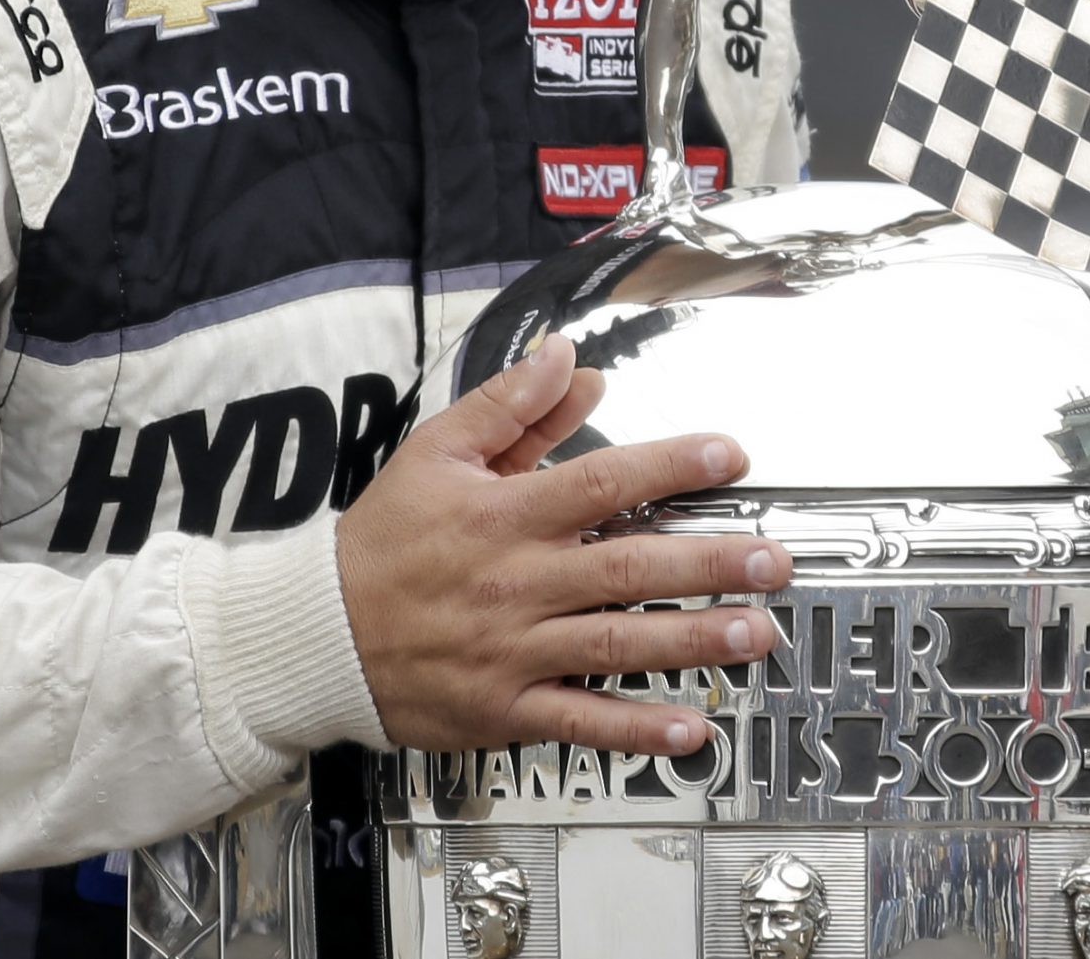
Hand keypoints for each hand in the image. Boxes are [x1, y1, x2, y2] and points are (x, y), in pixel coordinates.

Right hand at [336, 335, 786, 755]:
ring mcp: (513, 650)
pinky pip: (579, 721)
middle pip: (628, 566)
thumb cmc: (382, 542)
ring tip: (755, 632)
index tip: (729, 455)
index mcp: (503, 515)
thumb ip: (510, 406)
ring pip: (617, 644)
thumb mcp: (436, 452)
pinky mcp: (505, 707)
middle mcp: (517, 582)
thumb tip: (567, 360)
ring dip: (692, 640)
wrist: (318, 632)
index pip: (603, 481)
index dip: (673, 466)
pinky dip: (635, 728)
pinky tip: (688, 726)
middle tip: (771, 559)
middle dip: (709, 562)